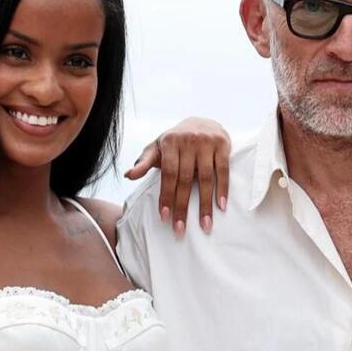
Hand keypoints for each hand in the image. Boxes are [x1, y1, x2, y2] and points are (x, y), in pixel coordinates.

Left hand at [124, 117, 230, 235]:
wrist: (202, 121)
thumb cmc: (176, 141)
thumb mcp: (157, 147)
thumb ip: (143, 162)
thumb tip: (128, 175)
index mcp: (170, 142)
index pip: (168, 174)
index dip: (166, 195)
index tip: (165, 217)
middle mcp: (188, 140)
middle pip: (186, 179)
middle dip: (183, 206)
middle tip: (180, 229)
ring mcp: (207, 142)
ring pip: (206, 178)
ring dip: (206, 204)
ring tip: (205, 225)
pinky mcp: (223, 145)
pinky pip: (223, 171)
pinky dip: (223, 189)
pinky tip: (221, 206)